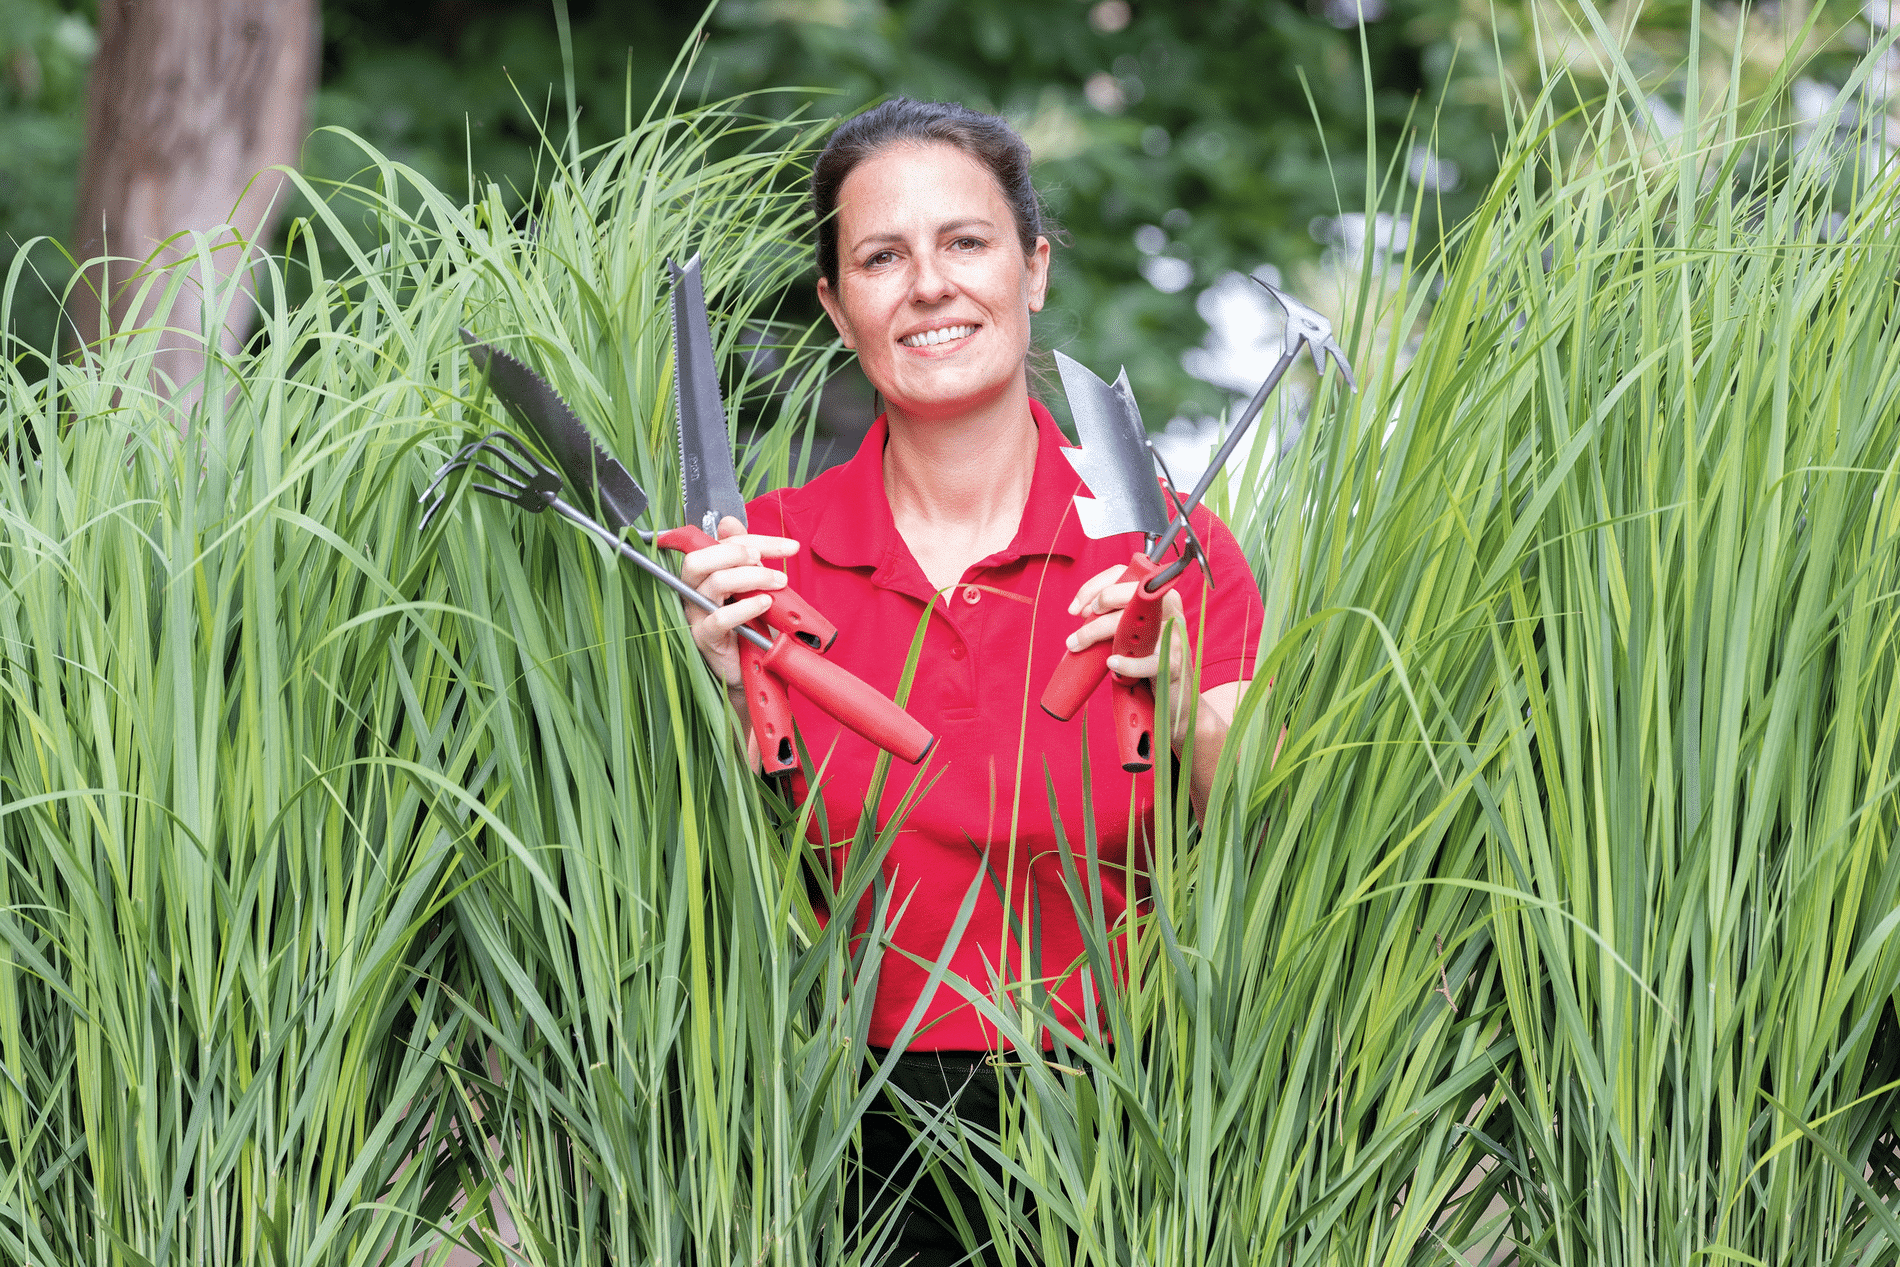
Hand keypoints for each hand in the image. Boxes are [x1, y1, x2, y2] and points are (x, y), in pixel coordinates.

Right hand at [678, 515, 800, 687]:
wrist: (751, 671)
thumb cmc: (750, 628)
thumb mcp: (752, 589)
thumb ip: (745, 559)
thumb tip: (729, 522)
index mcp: (704, 576)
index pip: (719, 545)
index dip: (754, 539)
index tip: (789, 546)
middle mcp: (694, 592)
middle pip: (700, 558)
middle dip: (737, 552)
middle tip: (765, 561)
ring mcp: (696, 615)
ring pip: (714, 582)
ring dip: (752, 577)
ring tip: (777, 583)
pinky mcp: (705, 638)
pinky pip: (720, 618)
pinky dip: (745, 608)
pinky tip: (765, 604)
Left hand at [1065, 565, 1196, 745]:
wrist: (1175, 698)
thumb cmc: (1149, 658)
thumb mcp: (1132, 629)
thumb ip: (1115, 614)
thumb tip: (1084, 609)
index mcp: (1160, 596)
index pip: (1126, 574)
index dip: (1095, 587)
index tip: (1077, 608)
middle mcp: (1171, 610)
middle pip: (1130, 595)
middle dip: (1097, 608)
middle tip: (1078, 627)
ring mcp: (1175, 637)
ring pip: (1133, 625)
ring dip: (1098, 633)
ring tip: (1079, 645)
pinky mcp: (1175, 664)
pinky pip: (1147, 661)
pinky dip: (1126, 663)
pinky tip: (1113, 664)